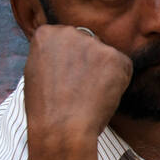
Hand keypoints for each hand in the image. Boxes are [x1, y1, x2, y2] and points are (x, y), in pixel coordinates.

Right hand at [23, 25, 132, 159]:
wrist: (61, 127)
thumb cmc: (46, 109)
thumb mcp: (36, 73)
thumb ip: (52, 57)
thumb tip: (66, 56)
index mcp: (47, 34)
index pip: (67, 40)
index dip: (70, 62)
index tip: (67, 77)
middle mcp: (69, 32)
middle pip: (87, 43)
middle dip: (88, 63)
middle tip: (81, 89)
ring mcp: (94, 43)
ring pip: (105, 56)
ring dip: (103, 73)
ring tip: (89, 96)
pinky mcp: (115, 57)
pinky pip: (123, 68)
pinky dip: (118, 83)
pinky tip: (102, 97)